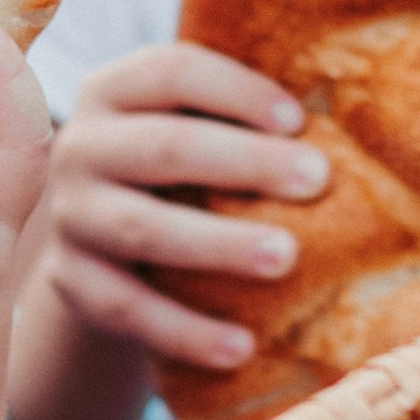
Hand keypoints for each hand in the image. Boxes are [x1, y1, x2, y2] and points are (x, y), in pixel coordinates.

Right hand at [40, 41, 328, 371]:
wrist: (105, 254)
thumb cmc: (179, 178)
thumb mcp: (194, 132)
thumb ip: (242, 119)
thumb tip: (348, 127)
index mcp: (114, 90)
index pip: (172, 72)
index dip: (237, 92)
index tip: (298, 121)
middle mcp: (80, 147)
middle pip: (163, 147)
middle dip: (245, 162)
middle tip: (318, 181)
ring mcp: (71, 217)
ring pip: (141, 227)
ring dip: (218, 244)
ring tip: (286, 257)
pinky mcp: (70, 281)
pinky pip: (128, 308)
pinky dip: (185, 331)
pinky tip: (241, 347)